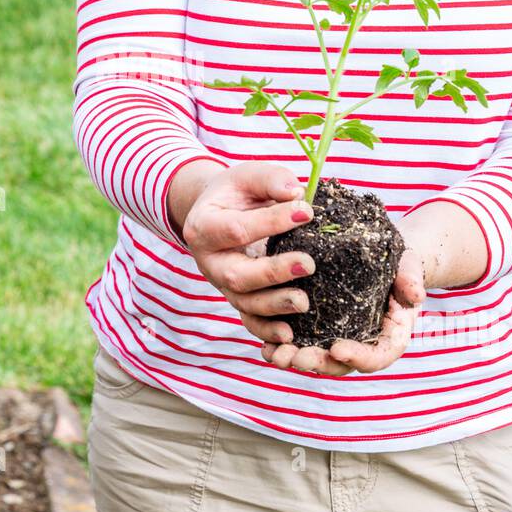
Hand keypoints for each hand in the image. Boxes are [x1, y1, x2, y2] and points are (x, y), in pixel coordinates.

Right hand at [180, 159, 317, 345]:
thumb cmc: (236, 193)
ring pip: (245, 303)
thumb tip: (296, 194)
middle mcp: (209, 262)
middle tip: (308, 263)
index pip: (236, 229)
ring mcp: (222, 285)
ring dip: (275, 305)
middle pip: (237, 275)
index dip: (271, 222)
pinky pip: (250, 321)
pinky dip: (267, 331)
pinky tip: (290, 335)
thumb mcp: (247, 175)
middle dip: (273, 272)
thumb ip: (270, 179)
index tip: (307, 212)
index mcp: (203, 227)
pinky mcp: (237, 300)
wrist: (218, 212)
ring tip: (305, 302)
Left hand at [263, 244, 426, 376]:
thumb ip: (411, 281)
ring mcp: (340, 339)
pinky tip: (265, 345)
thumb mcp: (409, 268)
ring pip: (317, 358)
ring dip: (294, 359)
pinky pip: (301, 343)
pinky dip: (283, 346)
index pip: (376, 357)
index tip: (336, 347)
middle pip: (340, 364)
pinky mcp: (319, 330)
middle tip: (294, 356)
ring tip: (274, 354)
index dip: (357, 357)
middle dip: (316, 363)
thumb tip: (416, 296)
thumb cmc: (400, 264)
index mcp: (389, 338)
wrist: (384, 259)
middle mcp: (363, 345)